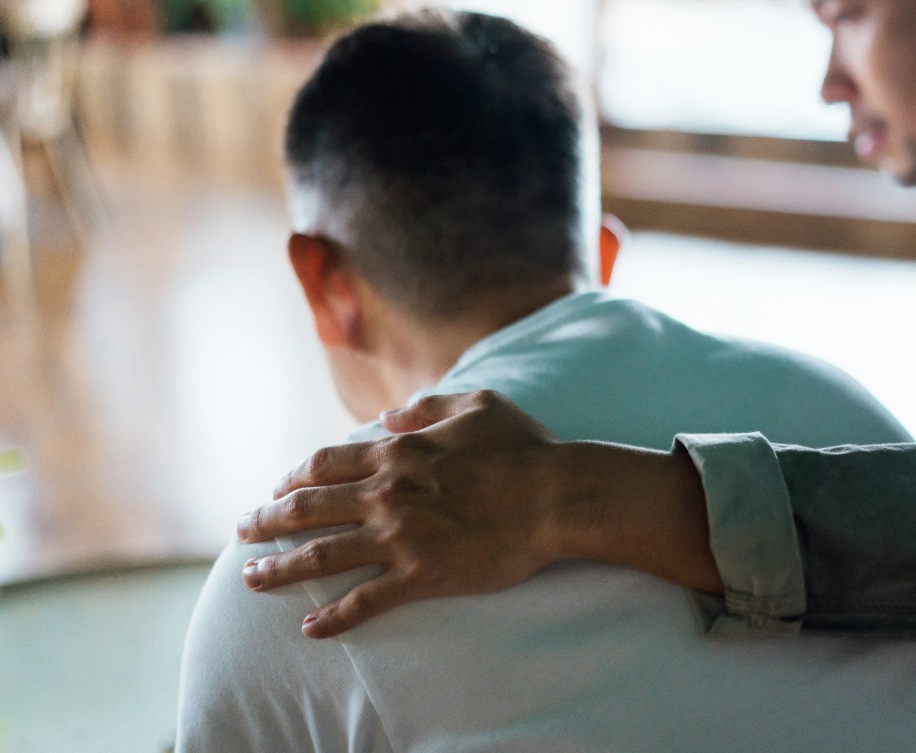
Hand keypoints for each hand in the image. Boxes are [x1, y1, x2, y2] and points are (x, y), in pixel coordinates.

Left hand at [236, 390, 568, 636]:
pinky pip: (365, 600)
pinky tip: (309, 628)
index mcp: (397, 453)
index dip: (292, 477)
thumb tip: (390, 414)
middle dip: (266, 520)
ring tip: (251, 579)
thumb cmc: (524, 449)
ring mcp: (400, 537)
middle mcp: (387, 494)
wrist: (556, 498)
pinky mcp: (421, 575)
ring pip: (321, 555)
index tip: (277, 489)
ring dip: (279, 568)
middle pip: (307, 508)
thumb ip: (429, 406)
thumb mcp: (479, 405)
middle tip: (242, 532)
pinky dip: (333, 616)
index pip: (324, 465)